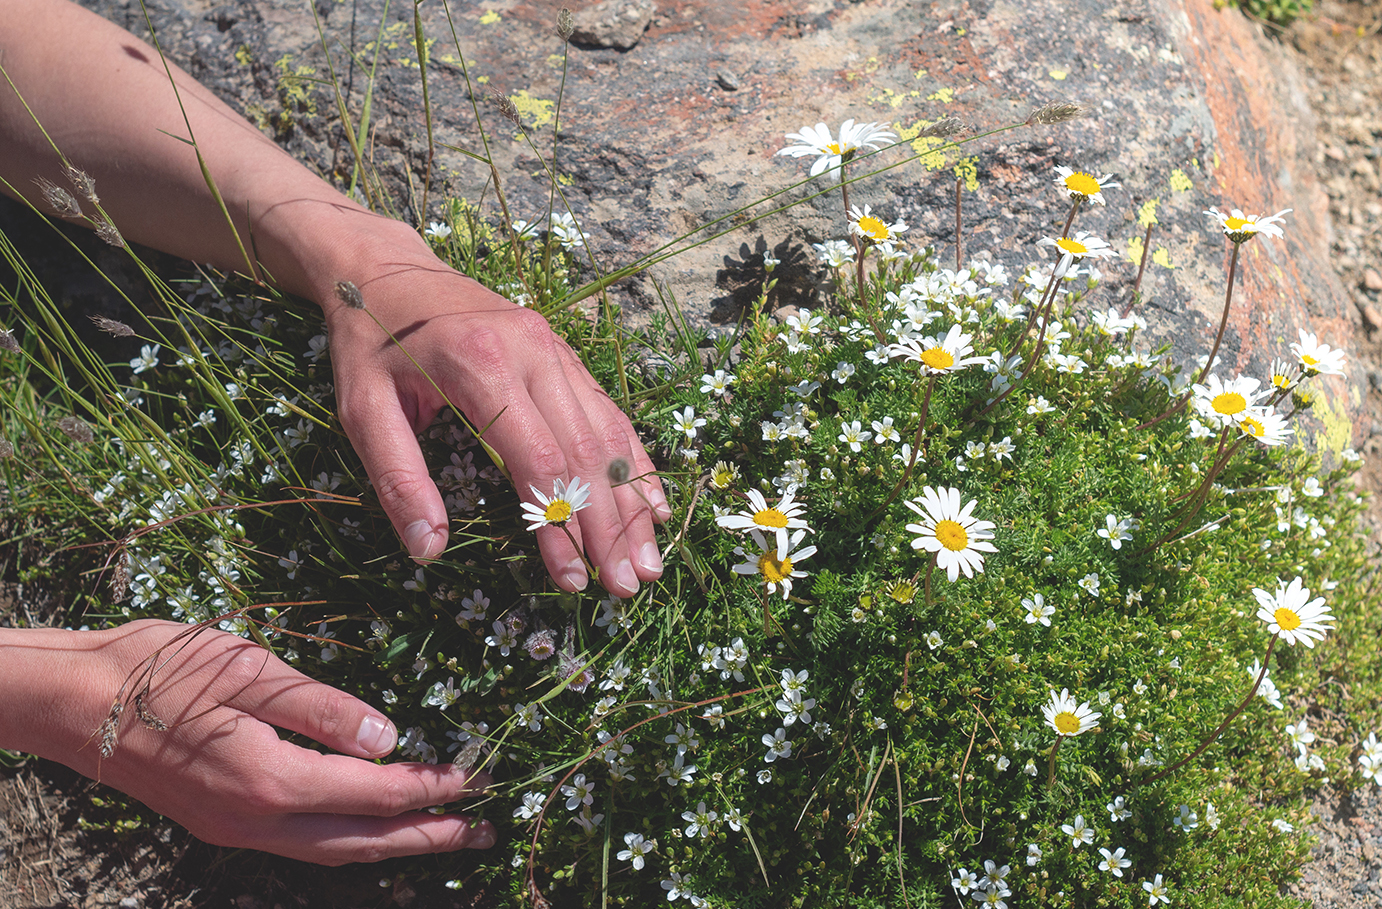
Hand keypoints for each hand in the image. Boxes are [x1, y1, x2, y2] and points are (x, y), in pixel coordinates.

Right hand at [24, 620, 494, 864]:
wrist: (71, 701)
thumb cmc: (160, 670)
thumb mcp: (251, 671)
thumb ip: (324, 709)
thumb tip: (390, 740)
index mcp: (271, 779)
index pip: (372, 792)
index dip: (428, 787)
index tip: (473, 777)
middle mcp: (255, 819)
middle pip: (360, 841)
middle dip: (425, 837)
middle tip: (480, 832)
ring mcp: (232, 827)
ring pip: (328, 850)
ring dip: (388, 846)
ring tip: (439, 838)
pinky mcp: (218, 821)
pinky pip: (298, 843)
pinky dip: (344, 841)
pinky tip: (364, 830)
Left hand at [324, 233, 670, 595]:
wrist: (384, 270)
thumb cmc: (371, 343)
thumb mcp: (362, 409)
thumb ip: (397, 478)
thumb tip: (428, 550)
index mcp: (483, 365)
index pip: (539, 460)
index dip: (561, 526)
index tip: (575, 581)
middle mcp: (534, 353)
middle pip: (588, 452)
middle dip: (612, 525)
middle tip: (628, 586)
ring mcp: (556, 350)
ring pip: (608, 434)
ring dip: (632, 501)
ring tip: (648, 560)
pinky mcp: (563, 354)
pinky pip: (607, 412)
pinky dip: (633, 462)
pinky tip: (653, 504)